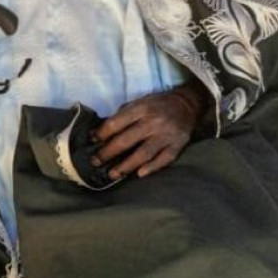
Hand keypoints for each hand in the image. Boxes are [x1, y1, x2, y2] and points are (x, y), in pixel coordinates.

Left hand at [90, 83, 206, 179]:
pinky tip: (139, 174)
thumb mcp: (138, 102)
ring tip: (113, 175)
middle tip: (95, 162)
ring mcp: (166, 135)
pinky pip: (164, 159)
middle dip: (108, 153)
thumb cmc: (156, 105)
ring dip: (126, 166)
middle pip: (127, 140)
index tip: (92, 141)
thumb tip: (101, 132)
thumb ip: (122, 116)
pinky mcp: (178, 145)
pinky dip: (152, 167)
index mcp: (141, 109)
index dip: (102, 133)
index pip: (116, 123)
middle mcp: (153, 122)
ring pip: (144, 153)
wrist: (186, 104)